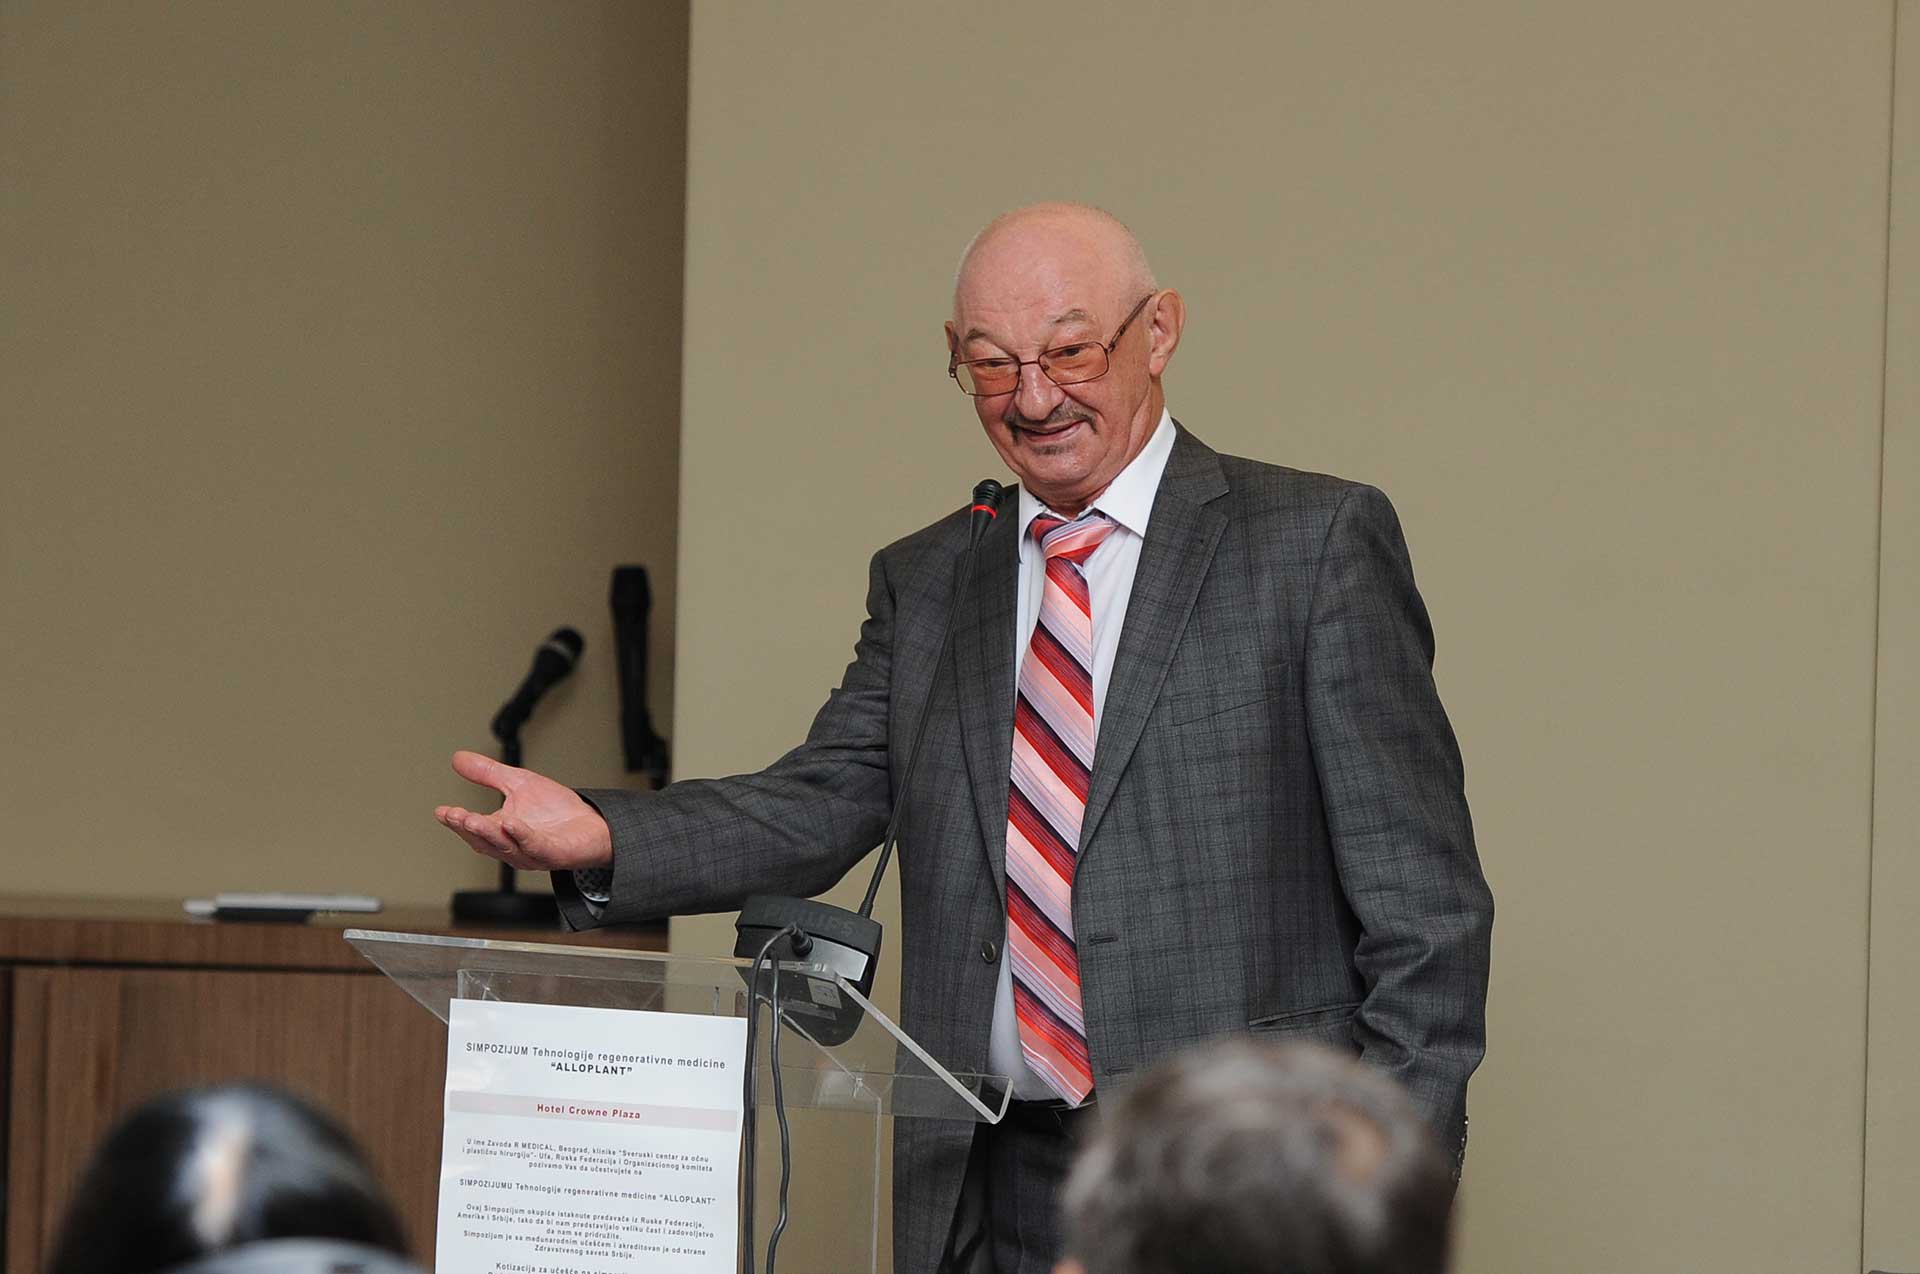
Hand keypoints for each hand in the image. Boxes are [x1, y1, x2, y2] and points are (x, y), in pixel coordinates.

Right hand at [434, 750, 613, 871]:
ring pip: (506, 846)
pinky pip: (535, 847)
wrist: (592, 825)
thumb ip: (488, 773)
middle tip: (453, 815)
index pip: (473, 828)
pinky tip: (511, 823)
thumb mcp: (518, 783)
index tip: (441, 811)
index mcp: (501, 832)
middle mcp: (512, 847)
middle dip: (467, 828)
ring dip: (488, 834)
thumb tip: (457, 758)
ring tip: (473, 820)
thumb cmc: (556, 811)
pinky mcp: (554, 853)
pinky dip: (522, 836)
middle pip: (485, 840)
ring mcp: (532, 853)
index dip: (456, 821)